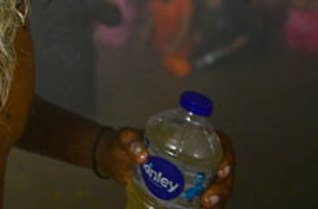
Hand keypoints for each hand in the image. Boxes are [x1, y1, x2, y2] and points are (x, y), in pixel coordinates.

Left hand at [98, 128, 235, 207]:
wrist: (113, 161)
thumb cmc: (122, 144)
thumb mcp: (124, 138)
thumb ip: (129, 140)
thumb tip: (141, 155)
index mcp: (187, 137)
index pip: (219, 141)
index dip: (226, 153)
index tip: (221, 169)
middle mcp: (194, 156)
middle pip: (222, 170)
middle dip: (223, 186)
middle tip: (208, 199)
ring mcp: (191, 176)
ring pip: (217, 188)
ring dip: (218, 200)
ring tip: (205, 207)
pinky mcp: (184, 192)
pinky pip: (203, 201)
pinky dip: (206, 208)